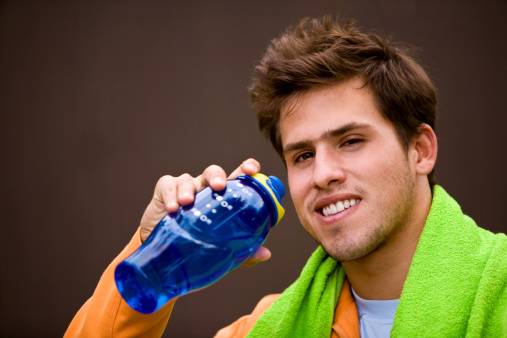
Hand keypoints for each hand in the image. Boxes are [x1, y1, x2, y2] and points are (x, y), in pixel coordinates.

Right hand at [138, 158, 270, 266]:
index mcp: (224, 196)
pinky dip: (171, 195)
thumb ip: (244, 250)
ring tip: (187, 202)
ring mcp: (185, 187)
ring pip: (188, 179)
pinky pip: (168, 186)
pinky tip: (173, 208)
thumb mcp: (222, 247)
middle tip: (219, 186)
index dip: (246, 168)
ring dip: (188, 189)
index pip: (238, 176)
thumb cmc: (199, 242)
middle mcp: (205, 188)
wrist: (165, 255)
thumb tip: (265, 254)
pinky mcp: (164, 191)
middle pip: (213, 173)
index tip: (252, 170)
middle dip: (217, 176)